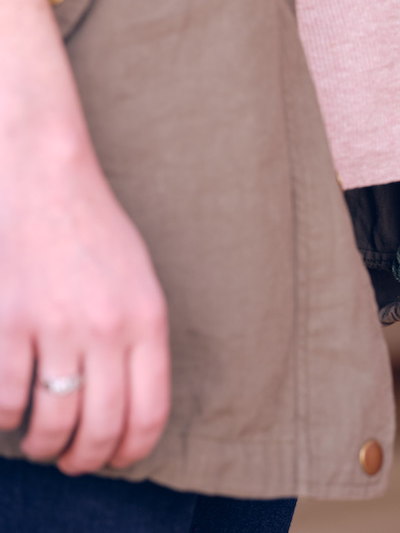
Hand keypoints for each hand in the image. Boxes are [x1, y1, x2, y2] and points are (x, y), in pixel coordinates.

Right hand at [0, 0, 169, 474]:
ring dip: (41, 443)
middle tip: (70, 458)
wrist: (40, 176)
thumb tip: (128, 409)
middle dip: (82, 457)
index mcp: (146, 318)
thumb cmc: (91, 231)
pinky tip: (7, 407)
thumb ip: (138, 341)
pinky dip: (2, 416)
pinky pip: (2, 400)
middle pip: (98, 428)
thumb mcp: (137, 281)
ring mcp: (50, 326)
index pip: (147, 413)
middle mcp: (103, 327)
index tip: (113, 460)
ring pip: (47, 424)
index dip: (129, 451)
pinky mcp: (2, 324)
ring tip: (38, 437)